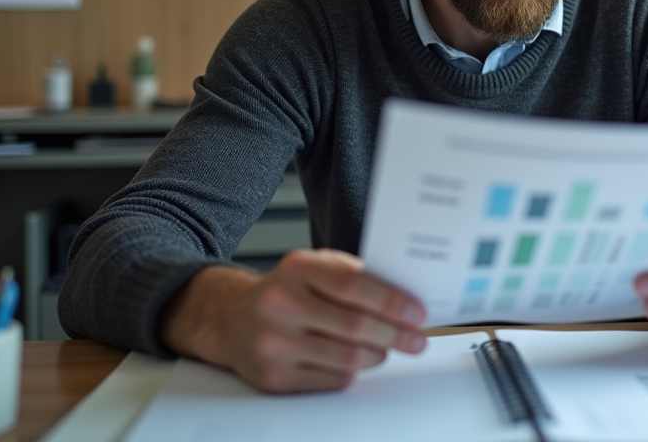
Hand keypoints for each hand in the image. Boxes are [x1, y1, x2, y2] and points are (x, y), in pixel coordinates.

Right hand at [161, 248, 426, 392]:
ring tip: (388, 348)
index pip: (353, 285)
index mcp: (297, 269)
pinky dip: (354, 371)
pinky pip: (332, 379)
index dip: (392, 301)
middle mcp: (280, 304)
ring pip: (347, 358)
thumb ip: (352, 274)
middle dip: (395, 334)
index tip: (417, 312)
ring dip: (378, 355)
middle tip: (416, 339)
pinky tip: (359, 361)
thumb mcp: (314, 267)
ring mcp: (274, 343)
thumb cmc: (285, 291)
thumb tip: (403, 296)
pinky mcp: (274, 377)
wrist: (231, 319)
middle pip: (354, 326)